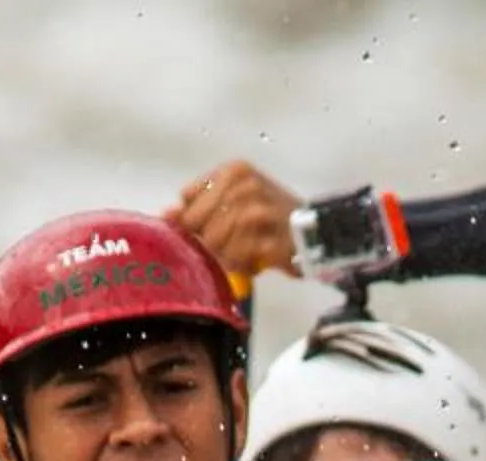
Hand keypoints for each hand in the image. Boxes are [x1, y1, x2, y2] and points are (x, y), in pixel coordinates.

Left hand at [168, 161, 300, 278]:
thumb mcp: (235, 201)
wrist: (319, 232)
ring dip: (224, 255)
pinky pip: (240, 257)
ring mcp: (261, 209)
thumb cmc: (271, 219)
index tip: (205, 232)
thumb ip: (199, 206)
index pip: (188, 196)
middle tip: (221, 251)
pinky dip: (240, 265)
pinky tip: (250, 265)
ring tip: (238, 258)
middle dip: (206, 241)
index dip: (191, 220)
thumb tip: (166, 214)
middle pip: (199, 220)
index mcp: (235, 170)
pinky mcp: (274, 237)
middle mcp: (247, 184)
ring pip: (217, 240)